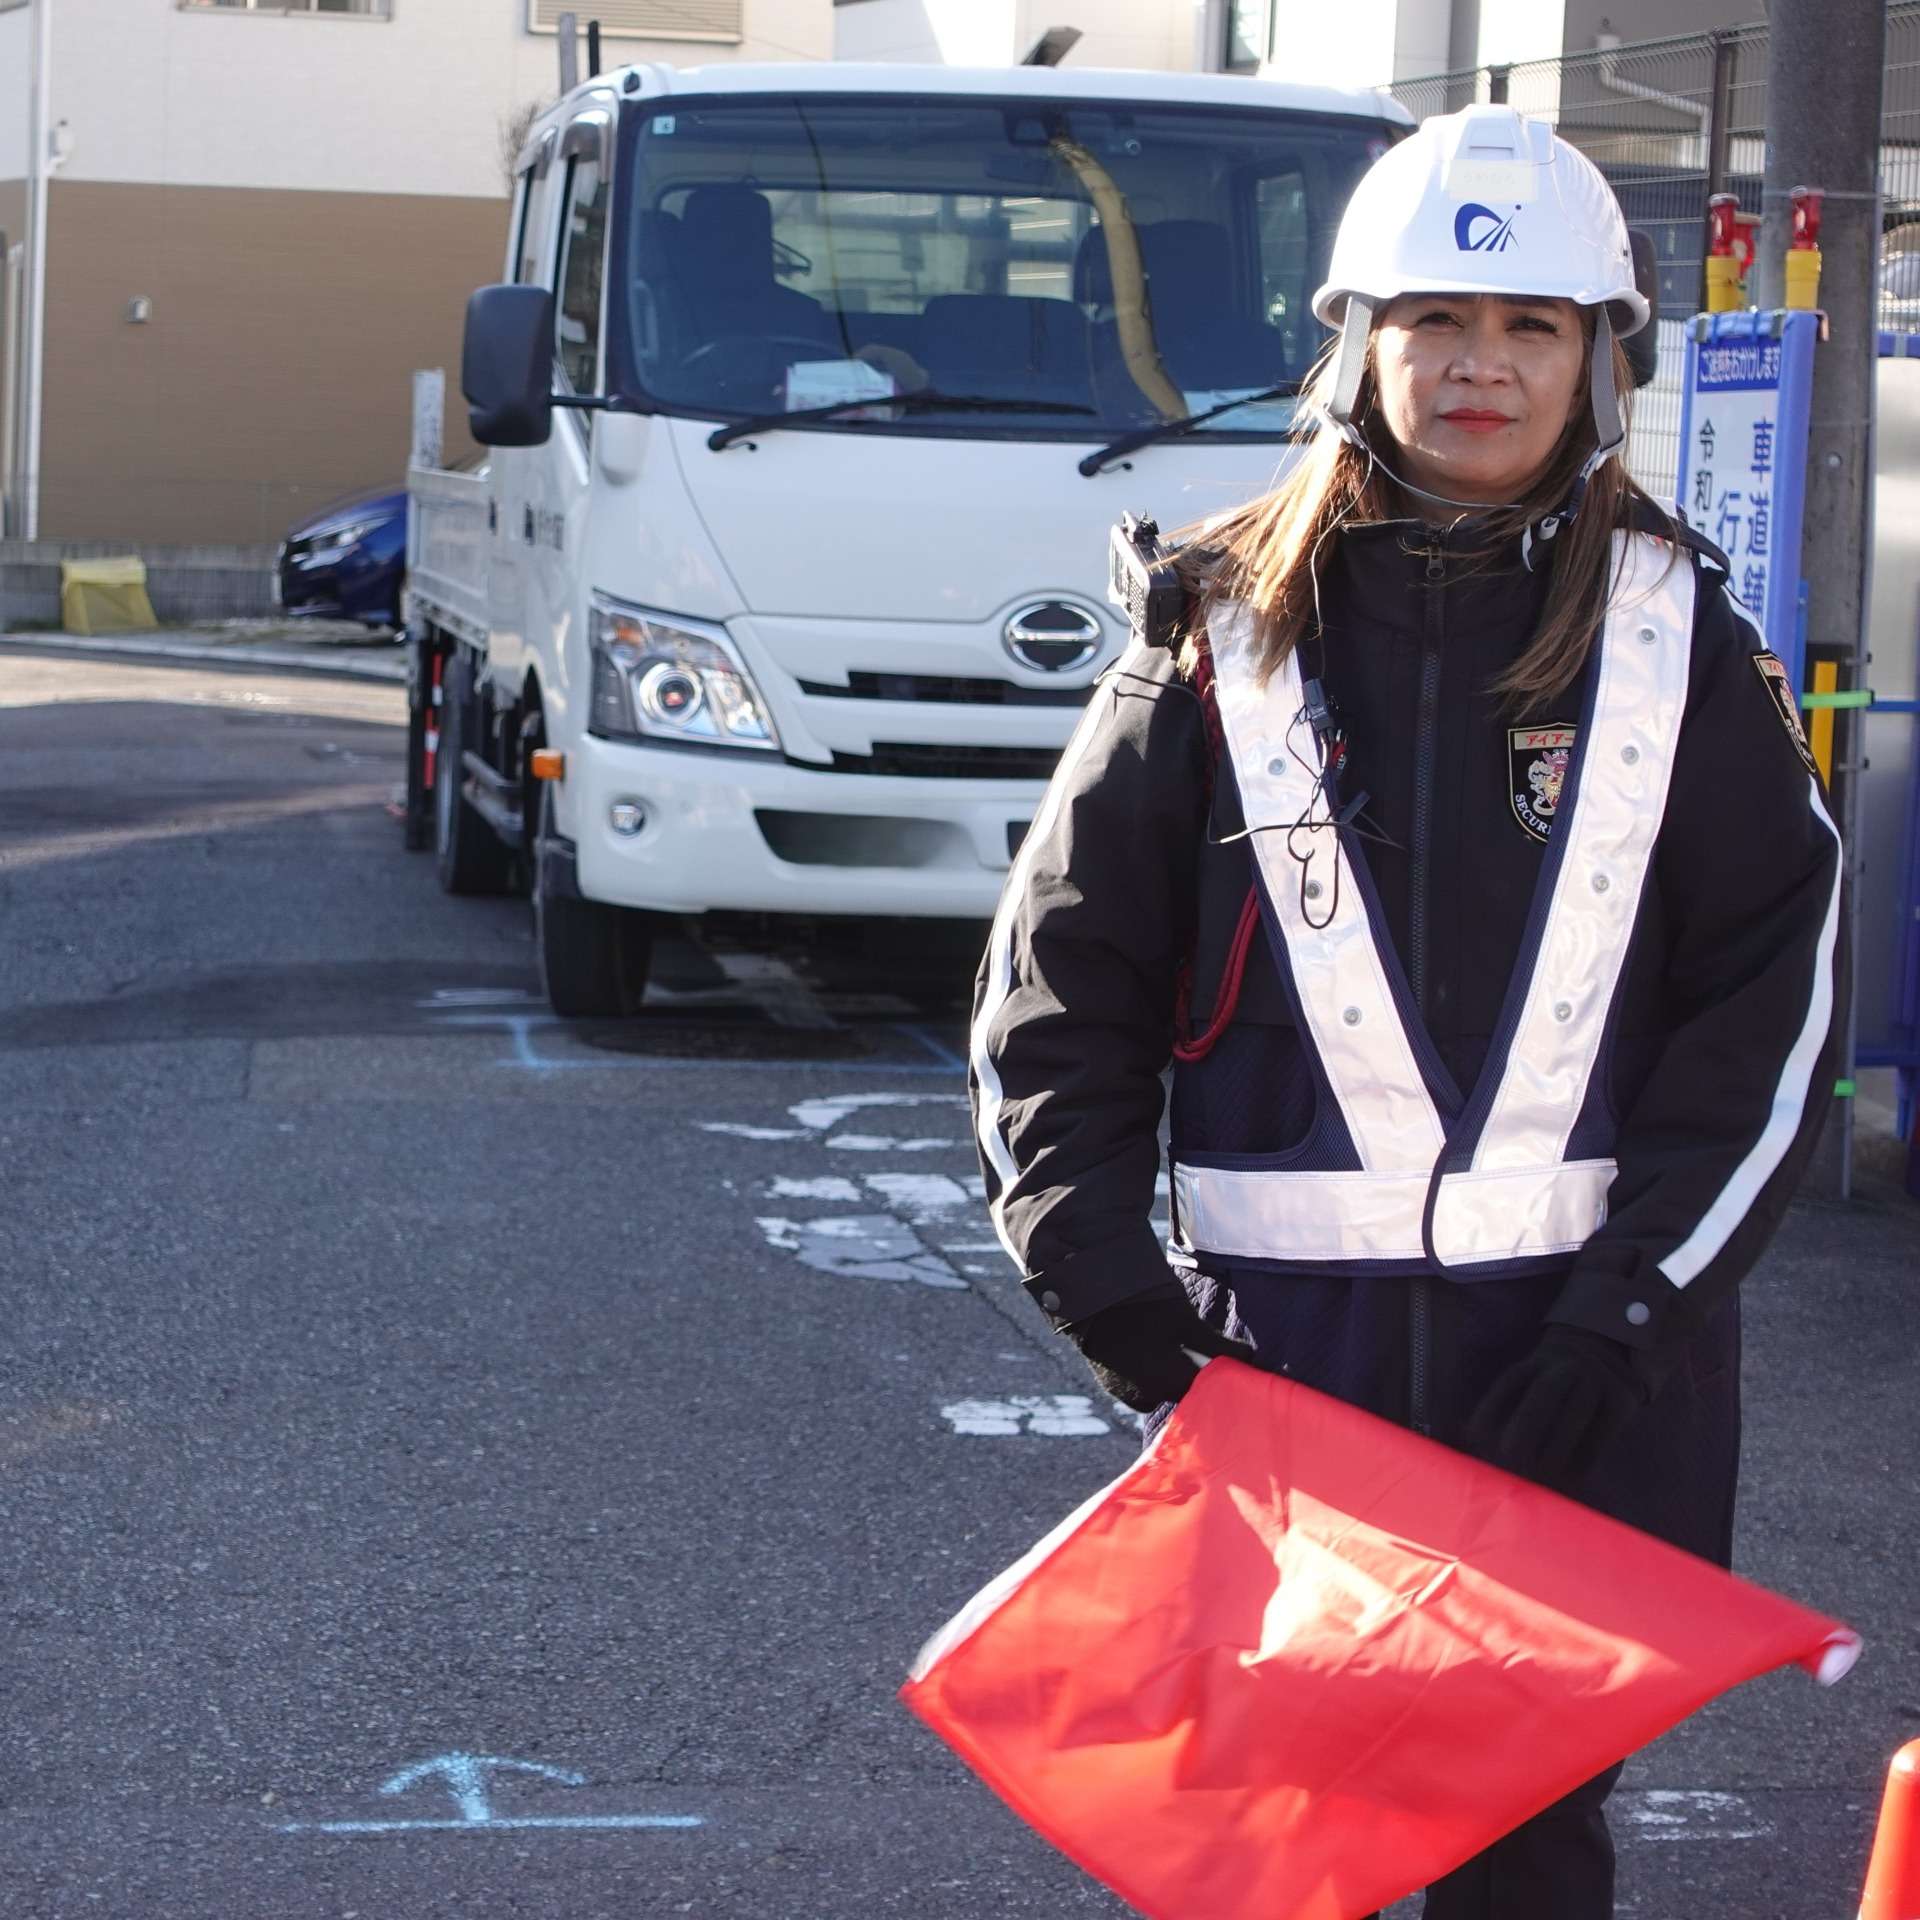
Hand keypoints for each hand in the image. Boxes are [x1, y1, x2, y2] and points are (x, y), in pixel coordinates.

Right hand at [1063, 1284, 1253, 1412]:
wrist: (1092, 1296)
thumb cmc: (1146, 1304)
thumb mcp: (1186, 1320)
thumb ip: (1217, 1344)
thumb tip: (1250, 1357)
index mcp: (1171, 1381)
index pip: (1207, 1393)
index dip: (1218, 1380)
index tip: (1224, 1367)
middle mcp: (1149, 1395)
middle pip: (1183, 1396)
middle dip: (1192, 1379)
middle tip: (1195, 1354)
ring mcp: (1127, 1394)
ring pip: (1160, 1395)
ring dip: (1169, 1379)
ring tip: (1170, 1351)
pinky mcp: (1112, 1387)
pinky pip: (1140, 1390)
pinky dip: (1148, 1378)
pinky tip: (1149, 1355)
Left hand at [1465, 1326, 1647, 1486]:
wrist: (1610, 1353)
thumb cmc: (1558, 1382)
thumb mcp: (1533, 1377)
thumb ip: (1507, 1403)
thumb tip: (1468, 1435)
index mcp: (1537, 1361)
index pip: (1511, 1381)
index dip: (1491, 1407)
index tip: (1474, 1436)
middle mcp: (1566, 1366)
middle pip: (1545, 1391)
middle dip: (1526, 1423)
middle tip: (1508, 1454)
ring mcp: (1596, 1379)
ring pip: (1575, 1411)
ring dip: (1556, 1444)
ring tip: (1540, 1473)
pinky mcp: (1622, 1400)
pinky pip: (1603, 1429)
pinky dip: (1586, 1455)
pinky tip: (1572, 1478)